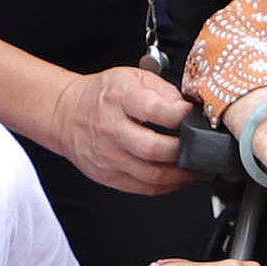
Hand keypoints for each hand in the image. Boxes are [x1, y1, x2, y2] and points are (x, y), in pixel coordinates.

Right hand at [52, 66, 190, 196]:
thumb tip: (189, 109)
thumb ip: (164, 90)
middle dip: (184, 150)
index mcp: (119, 98)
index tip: (194, 116)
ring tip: (194, 165)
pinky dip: (167, 186)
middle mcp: (111, 129)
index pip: (154, 110)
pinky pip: (143, 188)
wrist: (67, 114)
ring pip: (151, 175)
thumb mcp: (132, 77)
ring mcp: (108, 156)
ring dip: (180, 174)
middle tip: (199, 146)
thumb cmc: (103, 95)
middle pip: (153, 149)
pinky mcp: (108, 176)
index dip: (180, 116)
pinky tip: (178, 177)